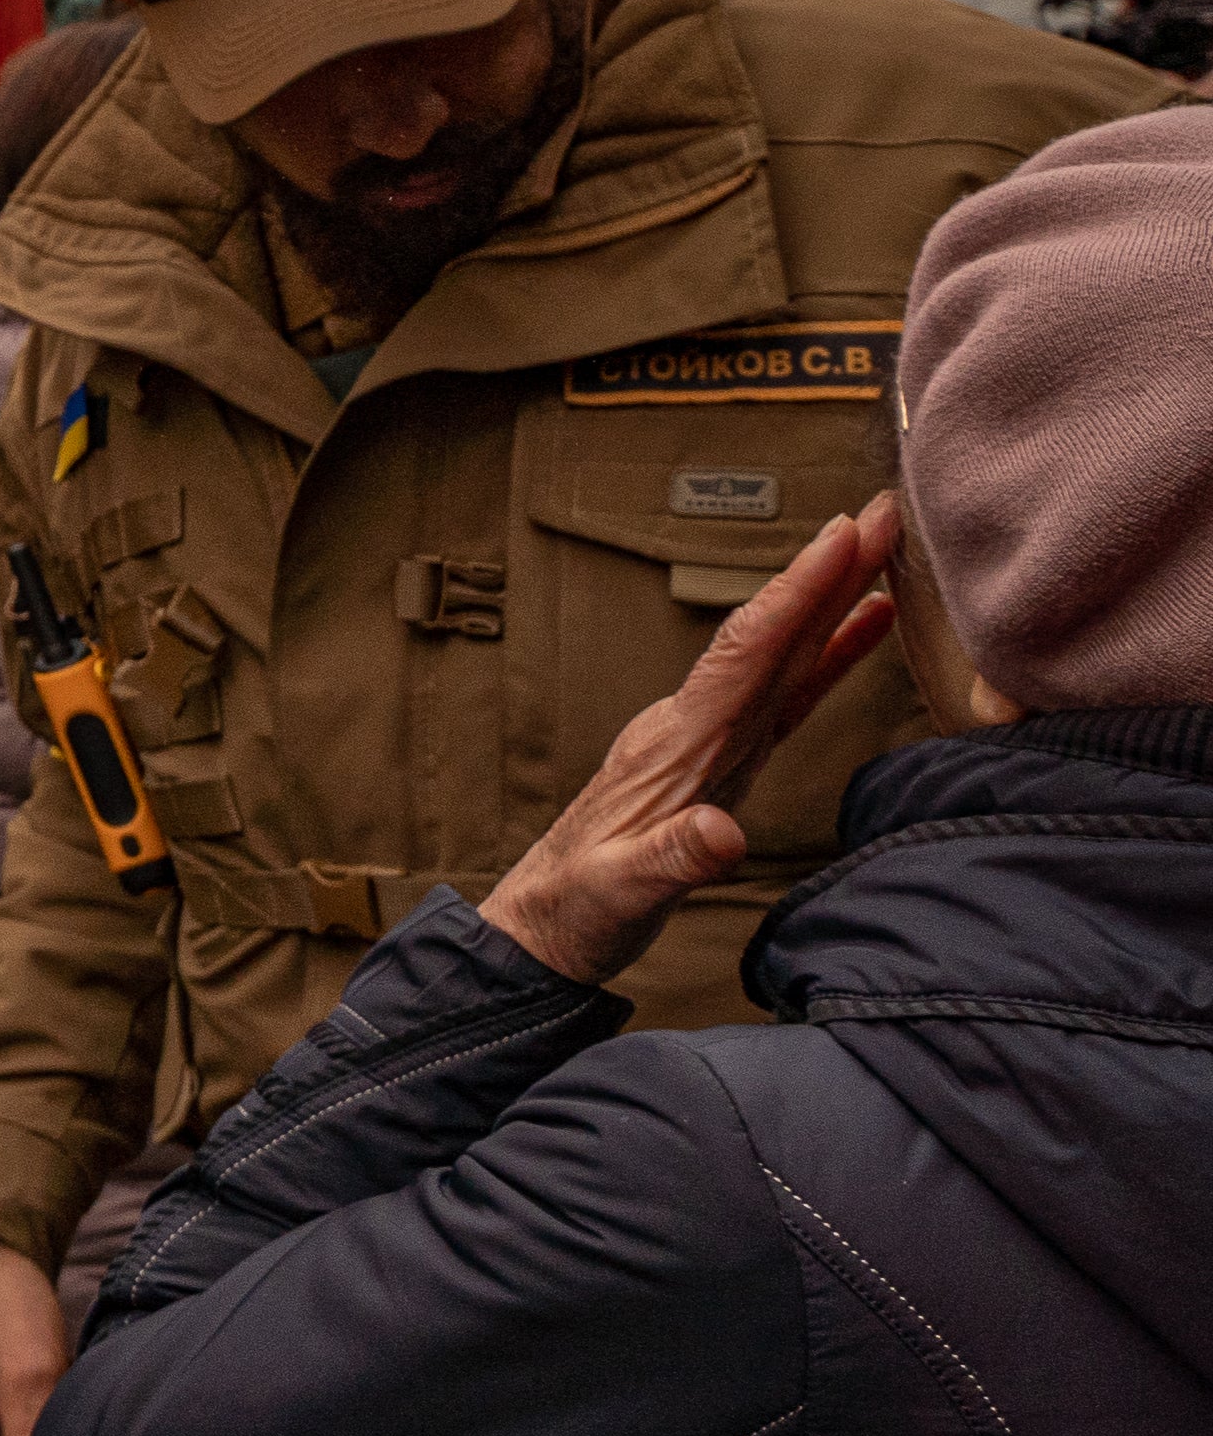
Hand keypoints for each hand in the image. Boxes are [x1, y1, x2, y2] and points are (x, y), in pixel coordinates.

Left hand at [480, 495, 899, 982]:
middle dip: (826, 572)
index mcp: (675, 743)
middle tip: (883, 511)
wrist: (548, 924)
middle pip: (771, 634)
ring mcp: (712, 737)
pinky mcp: (726, 759)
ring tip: (886, 545)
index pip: (743, 653)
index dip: (794, 597)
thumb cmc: (579, 907)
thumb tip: (722, 833)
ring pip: (784, 653)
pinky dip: (831, 655)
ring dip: (833, 599)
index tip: (839, 539)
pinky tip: (869, 624)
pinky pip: (789, 693)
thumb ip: (671, 860)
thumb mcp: (621, 892)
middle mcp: (695, 724)